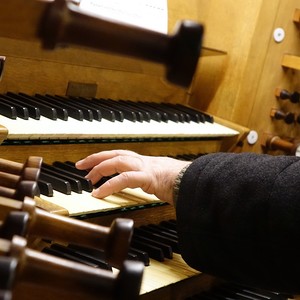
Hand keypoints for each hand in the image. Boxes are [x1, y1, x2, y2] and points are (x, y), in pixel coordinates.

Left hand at [75, 150, 189, 204]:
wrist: (197, 181)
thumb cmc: (182, 182)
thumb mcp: (162, 180)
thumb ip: (151, 181)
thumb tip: (148, 187)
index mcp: (145, 162)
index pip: (121, 155)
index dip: (105, 157)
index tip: (92, 163)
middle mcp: (144, 161)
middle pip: (115, 153)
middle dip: (96, 158)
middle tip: (81, 166)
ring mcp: (146, 167)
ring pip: (118, 161)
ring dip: (100, 168)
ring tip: (87, 178)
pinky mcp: (149, 177)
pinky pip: (124, 179)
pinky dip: (109, 185)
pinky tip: (98, 193)